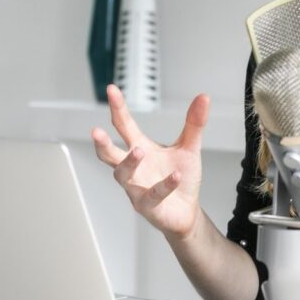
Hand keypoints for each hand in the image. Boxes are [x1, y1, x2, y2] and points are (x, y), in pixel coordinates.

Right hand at [90, 84, 208, 239]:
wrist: (186, 209)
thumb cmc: (180, 176)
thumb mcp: (189, 147)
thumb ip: (194, 123)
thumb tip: (203, 97)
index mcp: (140, 148)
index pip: (124, 126)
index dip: (117, 108)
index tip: (111, 89)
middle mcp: (133, 167)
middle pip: (110, 154)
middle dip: (102, 143)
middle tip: (96, 131)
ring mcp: (137, 187)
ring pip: (123, 175)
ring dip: (129, 162)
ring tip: (139, 150)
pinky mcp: (147, 205)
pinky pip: (152, 194)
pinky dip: (164, 184)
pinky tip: (175, 175)